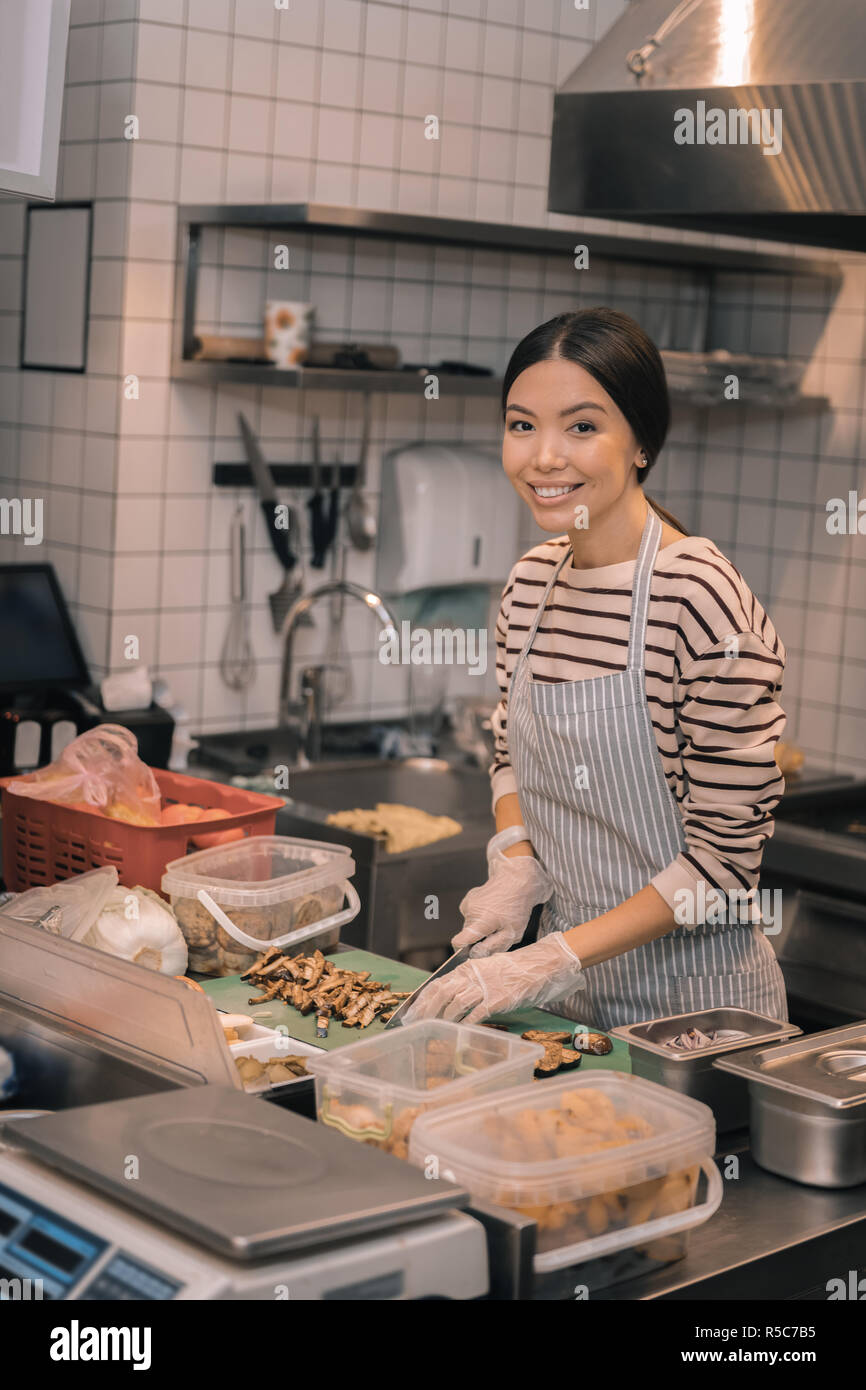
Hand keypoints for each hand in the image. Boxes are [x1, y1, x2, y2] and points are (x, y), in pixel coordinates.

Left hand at [402, 933, 582, 1025]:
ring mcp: (485, 987)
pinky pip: (475, 1013)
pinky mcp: (497, 999)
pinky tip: (456, 1031)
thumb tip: (450, 998)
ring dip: (442, 1018)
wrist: (539, 966)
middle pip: (442, 993)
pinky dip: (464, 1024)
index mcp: (468, 968)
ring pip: (455, 1003)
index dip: (422, 998)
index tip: (411, 1011)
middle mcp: (473, 975)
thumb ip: (470, 981)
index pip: (438, 983)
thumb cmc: (514, 971)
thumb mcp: (487, 971)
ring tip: (433, 1029)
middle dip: (426, 1010)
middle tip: (415, 1023)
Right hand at [451, 851, 552, 956]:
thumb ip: (493, 946)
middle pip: (466, 934)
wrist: (516, 880)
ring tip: (497, 918)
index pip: (459, 941)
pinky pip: (471, 914)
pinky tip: (493, 909)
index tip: (470, 952)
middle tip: (496, 932)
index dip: (462, 950)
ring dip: (480, 926)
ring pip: (470, 924)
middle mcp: (470, 912)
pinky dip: (480, 915)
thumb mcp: (512, 933)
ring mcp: (468, 903)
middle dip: (478, 937)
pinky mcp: (469, 898)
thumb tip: (475, 954)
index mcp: (480, 922)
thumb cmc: (517, 908)